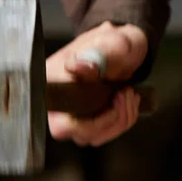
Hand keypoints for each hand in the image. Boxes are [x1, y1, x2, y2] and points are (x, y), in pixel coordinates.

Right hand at [46, 21, 147, 145]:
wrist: (121, 48)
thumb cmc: (113, 44)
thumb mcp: (111, 43)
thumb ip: (100, 52)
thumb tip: (83, 66)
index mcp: (52, 85)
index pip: (63, 125)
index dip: (94, 121)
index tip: (117, 98)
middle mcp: (58, 105)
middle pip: (82, 135)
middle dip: (113, 118)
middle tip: (127, 91)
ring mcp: (72, 116)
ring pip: (96, 137)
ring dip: (121, 119)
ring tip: (129, 93)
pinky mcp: (87, 122)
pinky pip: (105, 133)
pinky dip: (123, 120)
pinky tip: (128, 101)